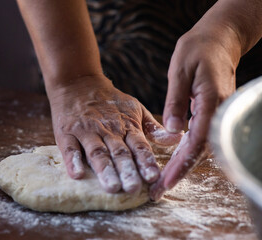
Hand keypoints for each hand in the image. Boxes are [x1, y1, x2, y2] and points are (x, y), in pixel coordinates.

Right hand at [48, 74, 181, 192]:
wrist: (78, 82)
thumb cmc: (109, 100)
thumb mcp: (134, 108)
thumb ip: (153, 127)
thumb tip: (178, 138)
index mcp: (126, 126)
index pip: (139, 146)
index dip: (146, 161)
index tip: (153, 177)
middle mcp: (108, 130)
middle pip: (119, 152)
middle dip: (127, 170)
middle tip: (133, 188)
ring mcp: (86, 131)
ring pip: (97, 152)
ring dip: (105, 170)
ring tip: (111, 187)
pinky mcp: (66, 133)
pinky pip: (70, 148)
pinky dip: (73, 161)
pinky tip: (76, 174)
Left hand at [150, 25, 238, 199]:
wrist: (219, 38)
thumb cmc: (198, 50)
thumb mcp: (180, 71)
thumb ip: (176, 101)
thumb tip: (172, 131)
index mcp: (211, 102)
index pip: (196, 142)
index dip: (180, 165)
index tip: (165, 182)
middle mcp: (218, 112)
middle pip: (200, 151)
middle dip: (179, 172)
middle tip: (158, 190)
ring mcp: (218, 113)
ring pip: (201, 147)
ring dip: (182, 165)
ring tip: (162, 181)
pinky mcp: (213, 112)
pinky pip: (201, 137)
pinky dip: (187, 152)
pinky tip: (174, 161)